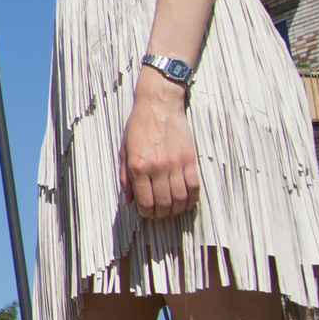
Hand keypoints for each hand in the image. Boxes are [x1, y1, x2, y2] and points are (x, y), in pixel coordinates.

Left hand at [121, 72, 200, 219]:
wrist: (159, 105)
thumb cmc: (138, 127)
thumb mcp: (124, 151)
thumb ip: (126, 178)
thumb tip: (129, 201)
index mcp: (138, 166)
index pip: (145, 202)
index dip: (146, 213)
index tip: (146, 213)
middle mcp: (157, 168)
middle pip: (164, 203)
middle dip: (162, 214)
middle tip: (160, 213)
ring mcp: (176, 164)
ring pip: (180, 198)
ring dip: (177, 209)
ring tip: (172, 210)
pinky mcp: (190, 159)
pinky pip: (194, 186)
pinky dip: (192, 199)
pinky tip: (187, 202)